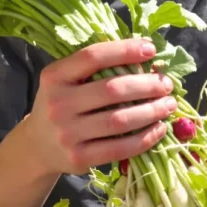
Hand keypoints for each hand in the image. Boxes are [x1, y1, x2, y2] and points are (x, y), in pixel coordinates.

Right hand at [17, 39, 176, 176]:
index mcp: (55, 76)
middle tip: (166, 84)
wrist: (37, 145)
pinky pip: (119, 148)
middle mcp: (57, 104)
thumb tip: (146, 56)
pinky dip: (145, 138)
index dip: (125, 51)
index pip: (93, 57)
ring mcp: (67, 133)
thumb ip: (96, 67)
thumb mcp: (67, 79)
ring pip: (120, 120)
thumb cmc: (63, 103)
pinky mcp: (78, 158)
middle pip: (112, 90)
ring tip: (168, 105)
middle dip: (147, 85)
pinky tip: (159, 129)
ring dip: (152, 111)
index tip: (151, 49)